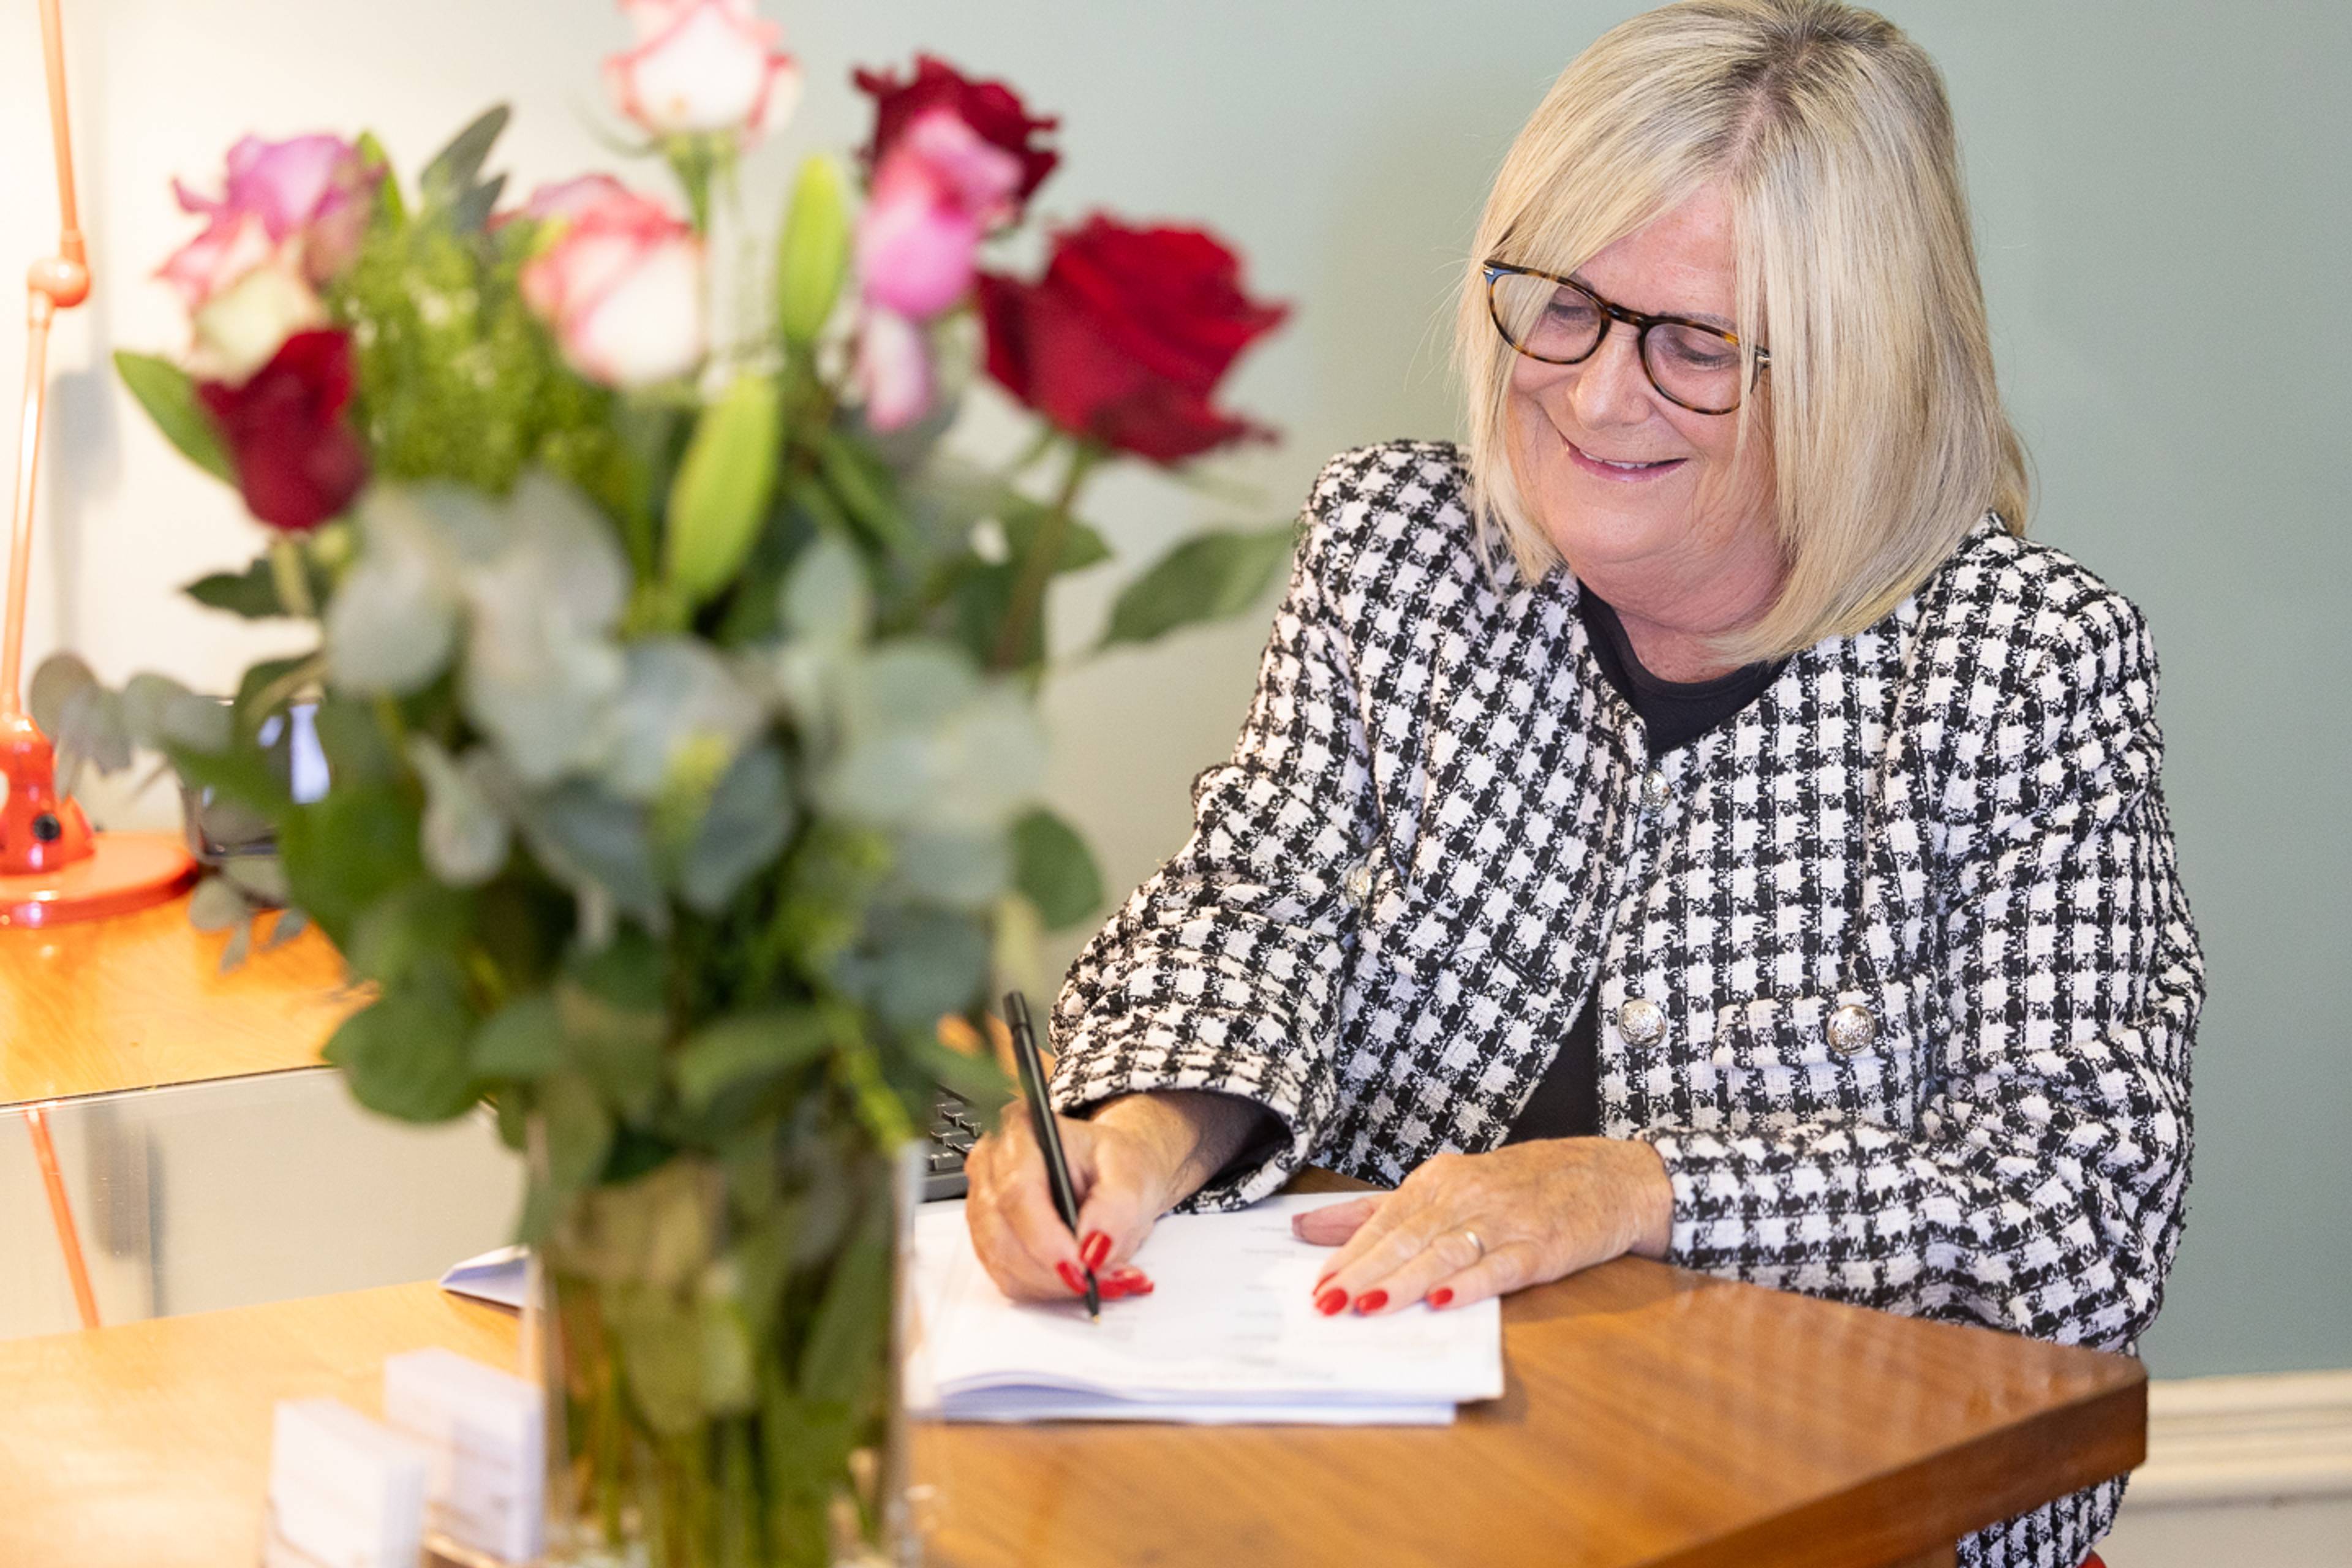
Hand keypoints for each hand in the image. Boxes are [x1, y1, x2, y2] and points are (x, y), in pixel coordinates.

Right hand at [961, 1092, 1200, 1303]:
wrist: (1112, 1175)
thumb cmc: (1114, 1164)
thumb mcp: (1131, 1172)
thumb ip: (1117, 1207)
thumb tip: (1094, 1246)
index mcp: (1020, 1132)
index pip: (1017, 1191)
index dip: (1045, 1237)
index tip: (1080, 1266)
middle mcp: (991, 1167)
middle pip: (1003, 1234)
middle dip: (1053, 1270)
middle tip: (1098, 1280)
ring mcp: (984, 1206)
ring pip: (1004, 1263)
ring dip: (1054, 1283)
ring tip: (1100, 1278)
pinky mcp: (990, 1241)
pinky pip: (1010, 1279)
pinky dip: (1048, 1289)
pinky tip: (1079, 1278)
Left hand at [1293, 1139, 1672, 1314]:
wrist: (1608, 1176)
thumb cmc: (1520, 1185)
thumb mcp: (1447, 1187)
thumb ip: (1378, 1210)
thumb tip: (1308, 1228)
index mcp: (1440, 1180)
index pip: (1384, 1219)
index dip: (1349, 1253)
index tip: (1316, 1284)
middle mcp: (1468, 1195)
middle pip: (1408, 1236)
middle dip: (1364, 1271)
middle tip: (1327, 1303)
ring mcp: (1507, 1220)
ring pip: (1446, 1251)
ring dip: (1406, 1280)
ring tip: (1368, 1305)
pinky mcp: (1543, 1246)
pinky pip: (1502, 1267)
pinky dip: (1472, 1284)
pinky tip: (1444, 1301)